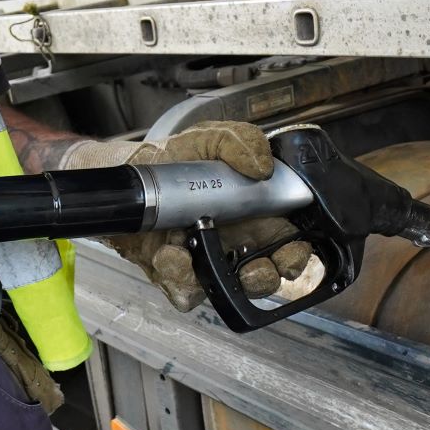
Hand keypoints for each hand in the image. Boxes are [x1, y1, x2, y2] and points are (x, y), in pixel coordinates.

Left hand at [58, 122, 313, 311]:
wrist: (132, 172)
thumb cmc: (179, 157)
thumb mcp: (211, 137)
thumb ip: (239, 141)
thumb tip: (262, 166)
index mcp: (256, 214)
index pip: (290, 243)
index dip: (296, 254)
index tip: (288, 253)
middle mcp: (236, 243)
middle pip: (265, 277)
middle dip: (264, 279)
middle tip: (252, 270)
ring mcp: (205, 261)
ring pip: (226, 290)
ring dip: (216, 281)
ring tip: (191, 255)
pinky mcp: (175, 273)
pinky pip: (185, 291)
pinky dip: (178, 278)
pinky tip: (168, 254)